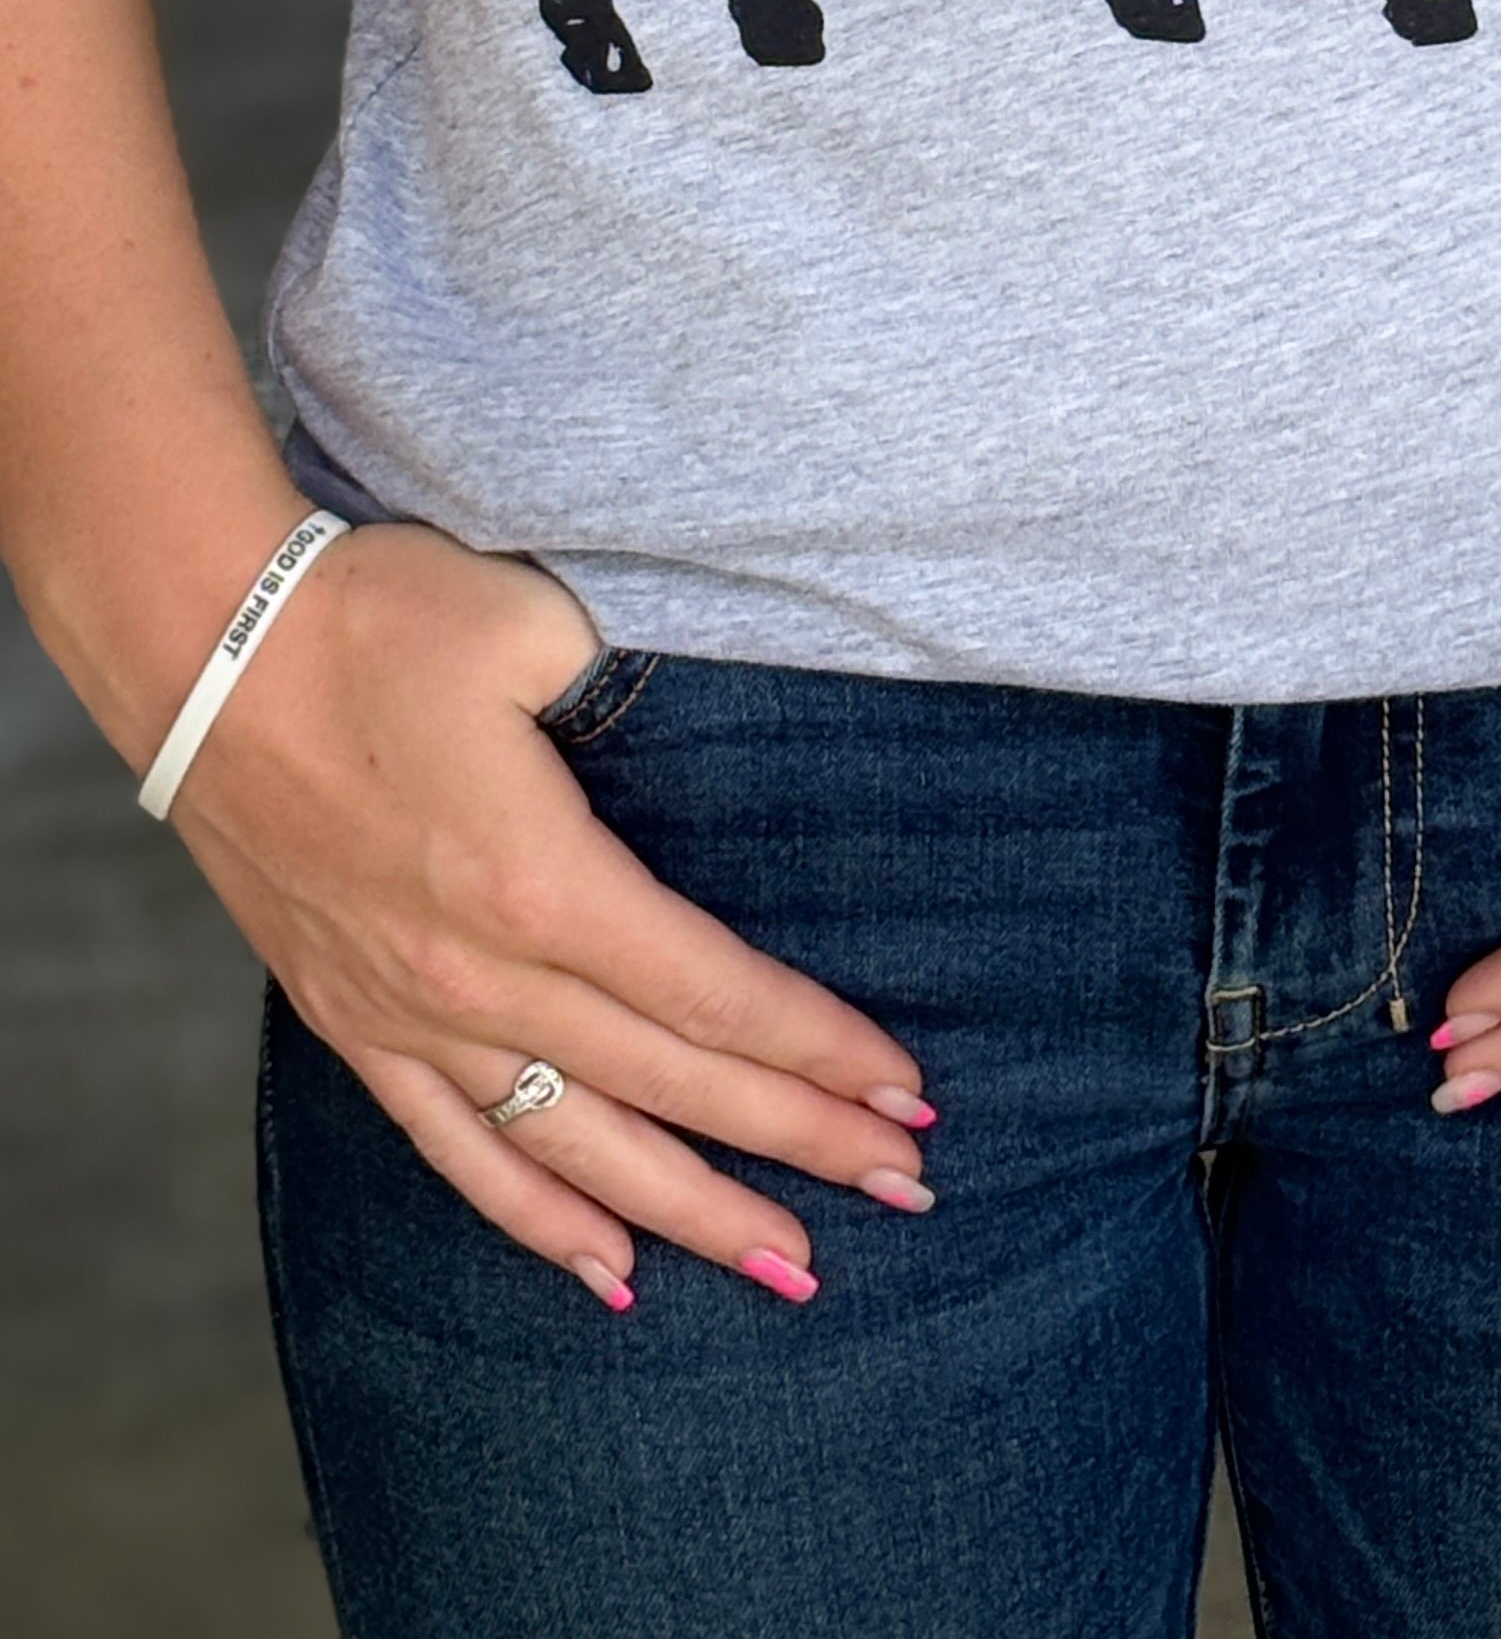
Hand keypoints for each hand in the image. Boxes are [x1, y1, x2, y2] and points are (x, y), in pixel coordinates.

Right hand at [169, 521, 934, 1311]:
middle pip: (673, 1084)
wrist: (203, 649)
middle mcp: (480, 974)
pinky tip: (610, 1273)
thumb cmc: (377, 617)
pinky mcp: (352, 1021)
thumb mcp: (533, 625)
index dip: (817, 1048)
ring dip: (692, 1211)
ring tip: (791, 1267)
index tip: (904, 1087)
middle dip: (800, 1141)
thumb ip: (631, 687)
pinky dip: (539, 1219)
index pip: (713, 993)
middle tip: (906, 1184)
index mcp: (540, 879)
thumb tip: (704, 729)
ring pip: (577, 1148)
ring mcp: (410, 1012)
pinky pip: (457, 1153)